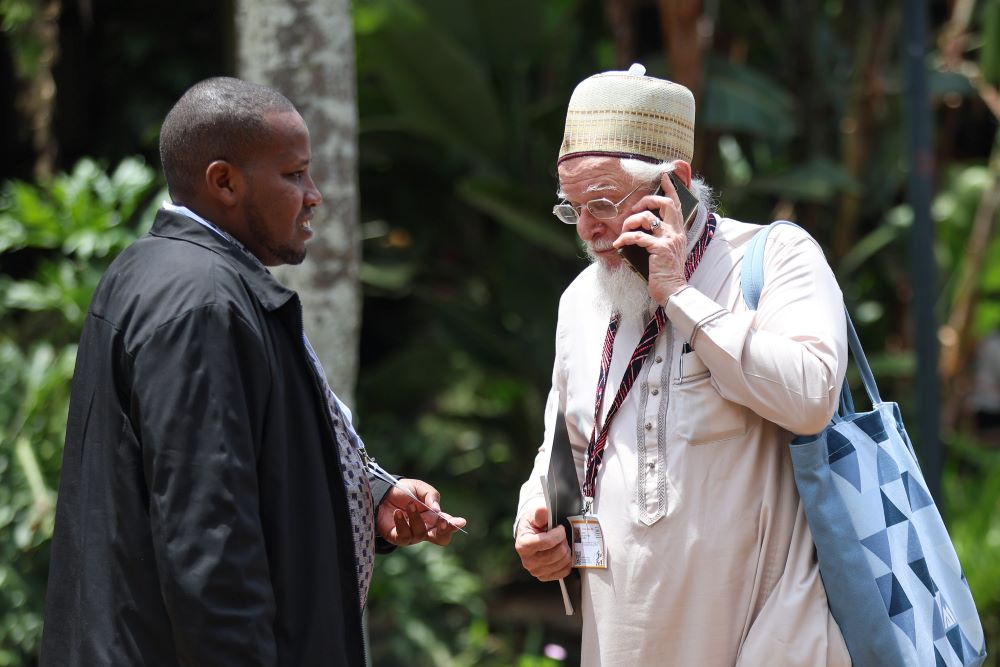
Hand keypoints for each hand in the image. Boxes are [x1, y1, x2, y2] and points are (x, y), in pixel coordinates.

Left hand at [376, 478, 466, 546]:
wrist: (382, 493)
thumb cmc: (404, 491)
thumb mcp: (420, 487)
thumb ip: (431, 495)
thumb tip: (438, 509)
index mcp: (434, 517)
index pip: (447, 525)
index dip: (454, 525)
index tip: (461, 521)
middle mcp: (425, 529)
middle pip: (440, 538)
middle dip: (444, 531)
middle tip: (442, 521)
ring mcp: (412, 535)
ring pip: (421, 533)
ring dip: (416, 518)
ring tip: (409, 505)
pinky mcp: (398, 537)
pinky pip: (404, 535)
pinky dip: (402, 523)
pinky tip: (398, 513)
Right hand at [513, 497, 571, 580]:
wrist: (530, 536)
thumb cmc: (533, 525)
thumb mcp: (535, 516)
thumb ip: (540, 513)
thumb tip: (543, 510)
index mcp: (523, 545)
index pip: (547, 542)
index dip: (558, 534)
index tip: (559, 528)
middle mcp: (528, 561)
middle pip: (558, 553)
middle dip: (563, 541)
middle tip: (560, 536)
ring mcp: (536, 571)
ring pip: (563, 562)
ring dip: (566, 550)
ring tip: (560, 544)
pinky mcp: (545, 576)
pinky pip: (564, 571)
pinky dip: (567, 562)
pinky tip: (562, 554)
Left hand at [613, 164, 688, 303]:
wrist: (672, 291)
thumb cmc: (665, 274)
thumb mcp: (666, 252)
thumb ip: (660, 238)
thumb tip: (641, 229)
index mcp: (678, 232)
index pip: (677, 205)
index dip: (670, 188)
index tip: (664, 176)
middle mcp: (676, 233)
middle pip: (665, 203)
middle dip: (647, 200)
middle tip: (634, 208)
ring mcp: (668, 240)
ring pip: (647, 218)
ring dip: (630, 221)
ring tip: (623, 231)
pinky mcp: (659, 248)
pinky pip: (638, 236)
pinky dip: (625, 238)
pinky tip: (618, 243)